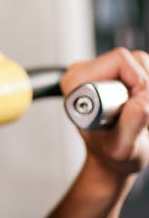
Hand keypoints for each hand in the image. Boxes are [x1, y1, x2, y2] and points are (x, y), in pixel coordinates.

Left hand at [61, 47, 148, 179]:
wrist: (112, 159)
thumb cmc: (111, 154)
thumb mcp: (122, 147)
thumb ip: (131, 124)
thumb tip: (141, 100)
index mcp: (76, 83)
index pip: (120, 60)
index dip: (140, 83)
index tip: (141, 110)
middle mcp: (85, 71)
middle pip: (135, 59)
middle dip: (147, 87)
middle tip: (142, 112)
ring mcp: (101, 71)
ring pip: (144, 63)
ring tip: (141, 111)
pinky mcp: (116, 74)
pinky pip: (146, 69)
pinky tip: (142, 105)